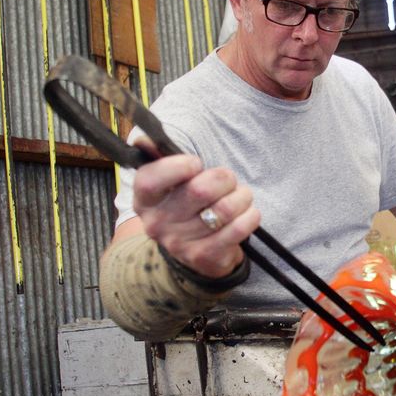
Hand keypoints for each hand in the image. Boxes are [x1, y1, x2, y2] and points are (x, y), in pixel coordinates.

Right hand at [131, 136, 260, 277]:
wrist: (194, 252)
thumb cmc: (186, 207)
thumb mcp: (170, 184)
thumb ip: (160, 158)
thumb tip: (144, 139)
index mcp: (145, 200)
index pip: (150, 180)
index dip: (178, 166)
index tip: (196, 163)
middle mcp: (157, 223)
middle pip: (199, 191)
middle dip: (224, 178)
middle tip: (228, 180)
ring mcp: (179, 243)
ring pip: (223, 209)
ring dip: (241, 197)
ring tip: (241, 196)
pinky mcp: (203, 257)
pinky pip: (237, 229)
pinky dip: (250, 216)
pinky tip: (248, 213)